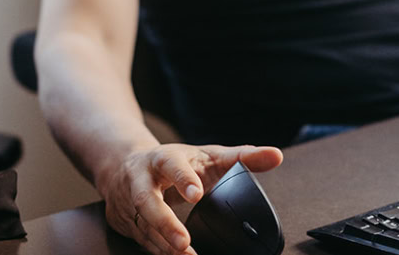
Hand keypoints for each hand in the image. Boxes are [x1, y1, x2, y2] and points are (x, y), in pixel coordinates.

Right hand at [97, 143, 282, 254]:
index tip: (196, 194)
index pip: (171, 165)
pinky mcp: (125, 222)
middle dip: (164, 222)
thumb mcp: (206, 154)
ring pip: (142, 226)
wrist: (123, 165)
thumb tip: (275, 155)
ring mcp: (129, 202)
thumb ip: (241, 156)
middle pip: (145, 200)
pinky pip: (141, 241)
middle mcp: (140, 179)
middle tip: (186, 242)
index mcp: (162, 158)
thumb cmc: (174, 161)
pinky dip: (158, 252)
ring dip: (163, 245)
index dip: (182, 178)